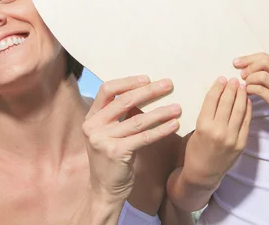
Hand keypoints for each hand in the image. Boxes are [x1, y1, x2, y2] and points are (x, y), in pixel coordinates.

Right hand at [82, 76, 180, 201]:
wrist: (104, 190)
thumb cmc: (112, 159)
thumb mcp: (109, 133)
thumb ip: (118, 115)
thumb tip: (144, 92)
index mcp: (92, 117)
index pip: (107, 90)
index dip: (127, 82)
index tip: (146, 78)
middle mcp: (93, 126)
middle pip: (124, 101)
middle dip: (149, 91)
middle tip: (168, 85)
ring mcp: (103, 140)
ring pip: (137, 120)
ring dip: (160, 112)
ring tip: (177, 107)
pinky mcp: (116, 152)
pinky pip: (143, 137)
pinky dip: (161, 130)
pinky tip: (174, 125)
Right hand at [181, 77, 251, 187]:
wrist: (203, 173)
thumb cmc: (195, 150)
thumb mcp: (196, 129)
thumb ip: (208, 113)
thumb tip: (219, 94)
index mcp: (203, 125)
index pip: (212, 100)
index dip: (218, 87)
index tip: (222, 78)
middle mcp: (218, 130)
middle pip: (227, 102)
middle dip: (231, 88)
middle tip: (234, 79)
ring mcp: (231, 138)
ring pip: (239, 110)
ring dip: (241, 96)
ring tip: (242, 86)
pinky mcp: (241, 143)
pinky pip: (246, 122)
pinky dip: (248, 109)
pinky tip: (247, 100)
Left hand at [234, 53, 268, 143]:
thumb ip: (268, 76)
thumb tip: (245, 68)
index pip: (265, 56)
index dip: (248, 58)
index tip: (236, 63)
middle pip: (264, 62)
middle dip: (248, 67)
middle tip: (241, 76)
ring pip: (262, 75)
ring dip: (249, 80)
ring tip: (246, 86)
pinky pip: (261, 90)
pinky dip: (250, 90)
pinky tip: (248, 94)